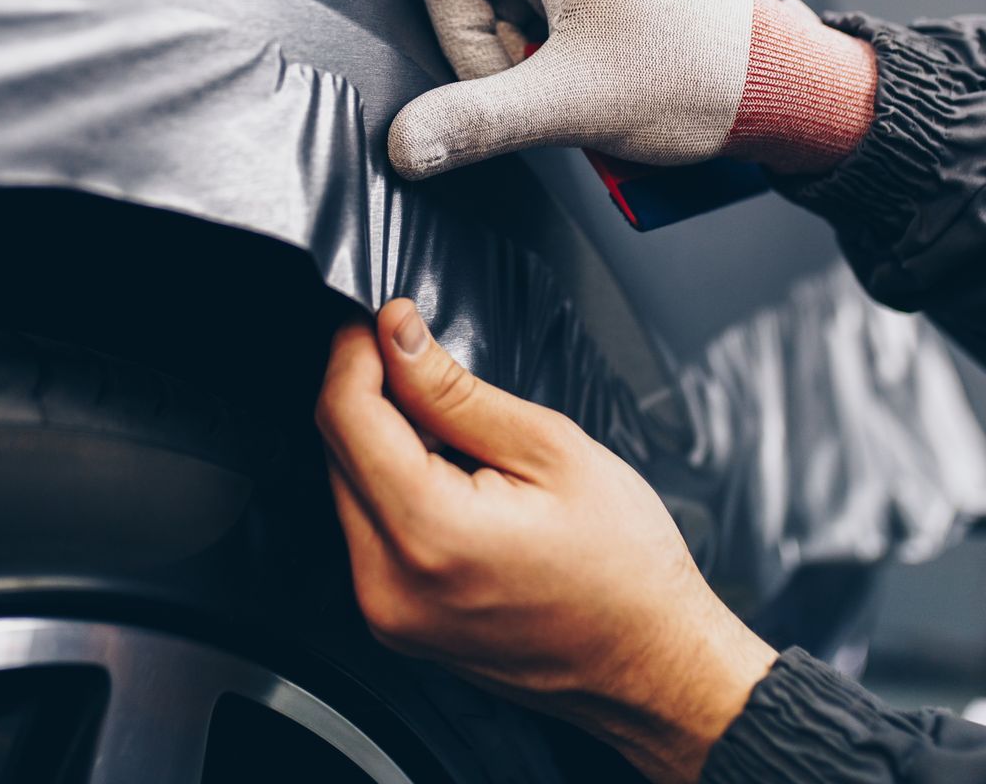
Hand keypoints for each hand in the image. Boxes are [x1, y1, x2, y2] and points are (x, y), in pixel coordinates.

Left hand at [315, 299, 777, 783]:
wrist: (650, 662)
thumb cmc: (625, 569)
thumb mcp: (552, 449)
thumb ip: (455, 391)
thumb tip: (397, 337)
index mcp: (430, 533)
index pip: (345, 415)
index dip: (357, 351)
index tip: (383, 322)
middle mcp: (389, 583)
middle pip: (335, 450)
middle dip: (370, 393)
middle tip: (427, 366)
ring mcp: (387, 611)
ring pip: (346, 487)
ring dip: (382, 442)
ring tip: (459, 439)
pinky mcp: (393, 621)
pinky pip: (366, 531)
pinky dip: (394, 490)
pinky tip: (452, 485)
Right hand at [387, 0, 875, 179]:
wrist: (786, 85)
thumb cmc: (694, 78)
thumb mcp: (570, 105)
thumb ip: (478, 122)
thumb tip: (403, 146)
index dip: (466, 46)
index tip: (527, 82)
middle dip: (509, 55)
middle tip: (567, 86)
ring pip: (513, 8)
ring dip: (540, 60)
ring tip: (595, 83)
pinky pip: (553, 10)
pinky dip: (567, 53)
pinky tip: (609, 76)